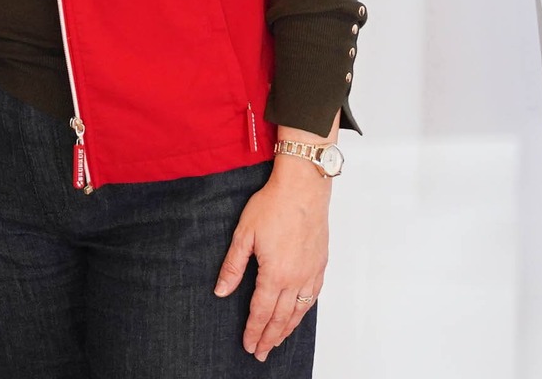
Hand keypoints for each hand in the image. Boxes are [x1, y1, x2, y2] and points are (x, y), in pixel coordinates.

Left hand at [215, 154, 330, 361]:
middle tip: (260, 353)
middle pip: (281, 318)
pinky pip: (313, 297)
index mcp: (275, 274)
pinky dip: (303, 312)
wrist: (303, 189)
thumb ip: (233, 266)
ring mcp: (311, 273)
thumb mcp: (244, 235)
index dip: (254, 330)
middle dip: (269, 338)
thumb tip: (221, 291)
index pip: (262, 311)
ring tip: (276, 342)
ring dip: (287, 330)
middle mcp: (296, 279)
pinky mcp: (320, 265)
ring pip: (299, 311)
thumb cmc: (272, 206)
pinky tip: (297, 316)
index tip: (248, 345)